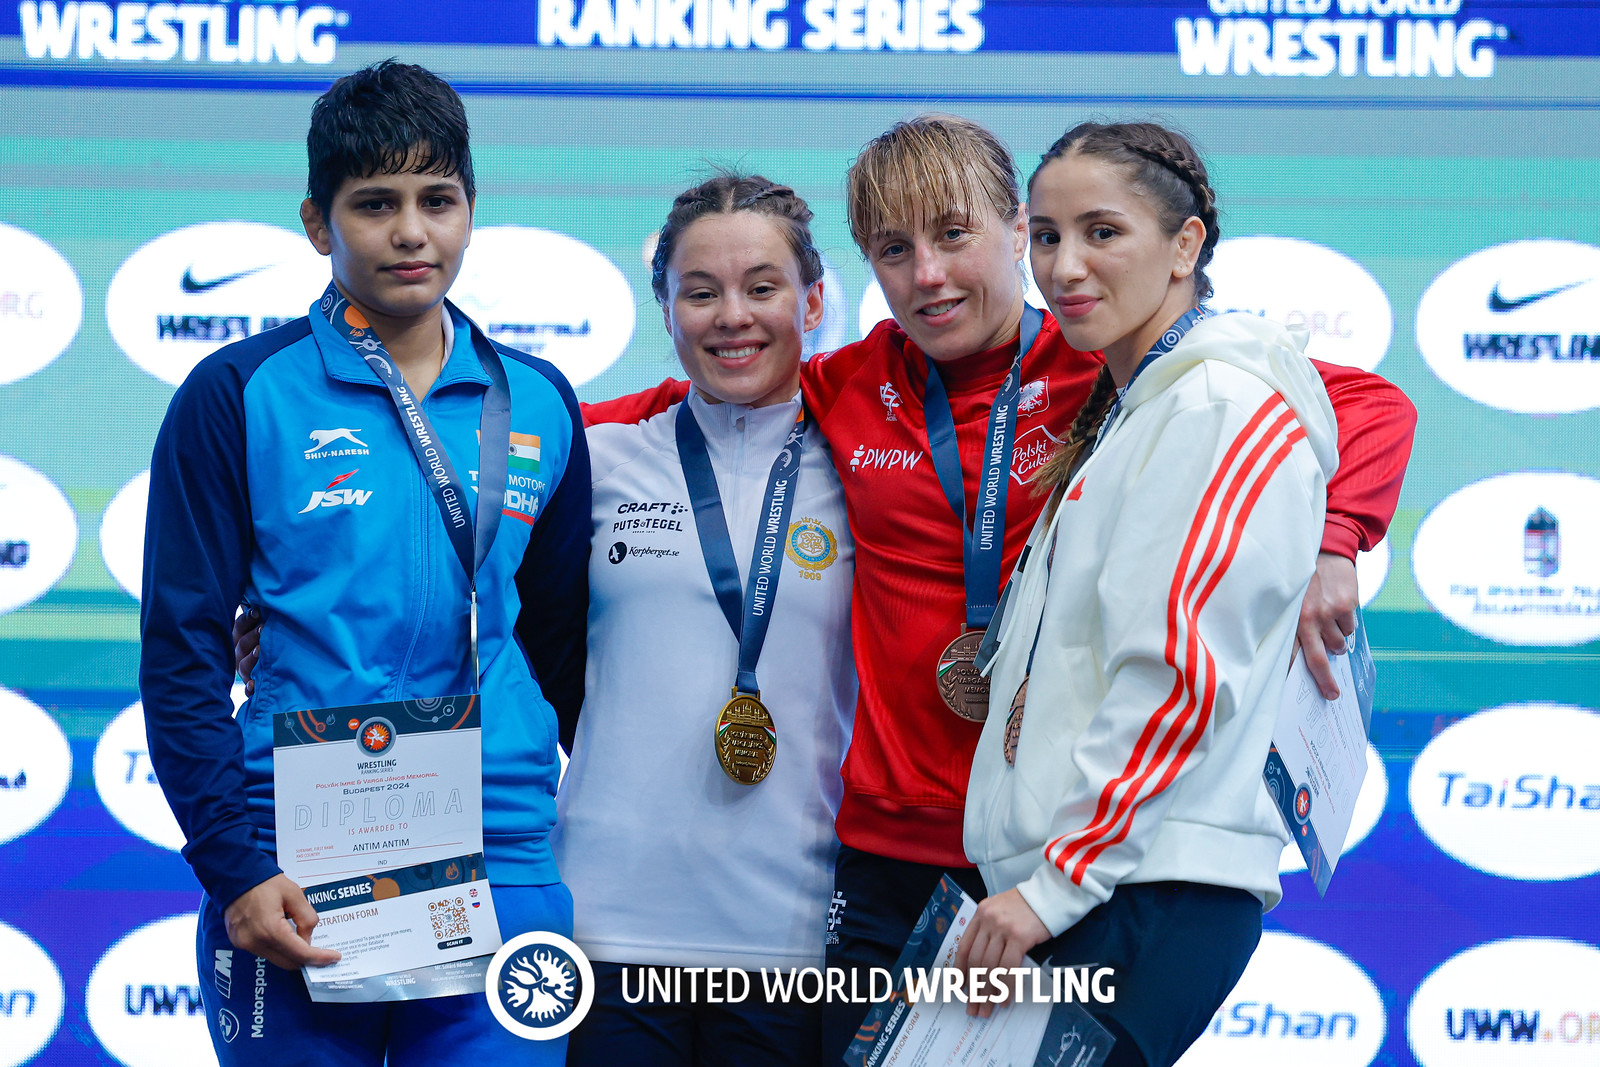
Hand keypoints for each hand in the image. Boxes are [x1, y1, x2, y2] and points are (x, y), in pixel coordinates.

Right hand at [223, 874, 341, 970]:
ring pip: (276, 959)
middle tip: (323, 953)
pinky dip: (279, 948)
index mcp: (271, 930)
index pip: (300, 954)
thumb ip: (306, 918)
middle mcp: (255, 942)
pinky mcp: (238, 942)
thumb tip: (308, 938)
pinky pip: (264, 952)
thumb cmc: (265, 882)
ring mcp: (245, 944)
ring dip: (292, 954)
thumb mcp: (294, 894)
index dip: (319, 958)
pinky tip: (287, 936)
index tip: (334, 957)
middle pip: (288, 962)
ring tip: (305, 941)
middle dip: (308, 960)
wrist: (235, 875)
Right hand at [233, 607, 261, 694]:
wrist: (266, 672)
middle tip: (263, 628)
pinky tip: (254, 685)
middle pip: (241, 644)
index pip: (240, 626)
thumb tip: (259, 598)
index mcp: (239, 637)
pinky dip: (251, 687)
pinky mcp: (250, 685)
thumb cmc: (264, 640)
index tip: (258, 612)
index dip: (248, 619)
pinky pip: (248, 688)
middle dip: (252, 636)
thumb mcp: (260, 626)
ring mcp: (244, 669)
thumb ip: (258, 614)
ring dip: (251, 658)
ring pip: (244, 665)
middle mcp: (239, 653)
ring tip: (260, 651)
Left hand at [951, 888, 1049, 1017]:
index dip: (960, 971)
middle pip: (976, 961)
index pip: (964, 947)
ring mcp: (1003, 928)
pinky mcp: (1020, 937)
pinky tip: (1004, 999)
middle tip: (973, 1008)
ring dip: (987, 993)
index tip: (959, 988)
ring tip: (986, 1009)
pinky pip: (1008, 967)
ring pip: (989, 967)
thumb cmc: (1028, 905)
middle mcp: (988, 920)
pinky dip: (1005, 987)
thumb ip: (990, 930)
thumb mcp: (1001, 910)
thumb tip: (983, 966)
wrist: (1052, 893)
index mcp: (980, 913)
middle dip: (973, 989)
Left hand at [1297, 552, 1358, 699]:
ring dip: (1336, 639)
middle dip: (1326, 680)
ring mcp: (1328, 612)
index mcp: (1290, 618)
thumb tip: (1307, 657)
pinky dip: (1346, 623)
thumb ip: (1297, 626)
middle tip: (1333, 695)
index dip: (1294, 674)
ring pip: (1338, 643)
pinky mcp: (1346, 605)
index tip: (1299, 691)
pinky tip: (1338, 607)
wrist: (1326, 549)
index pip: (1291, 653)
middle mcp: (1307, 617)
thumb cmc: (1305, 580)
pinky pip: (1350, 628)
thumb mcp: (1293, 600)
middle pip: (1318, 659)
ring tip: (1329, 621)